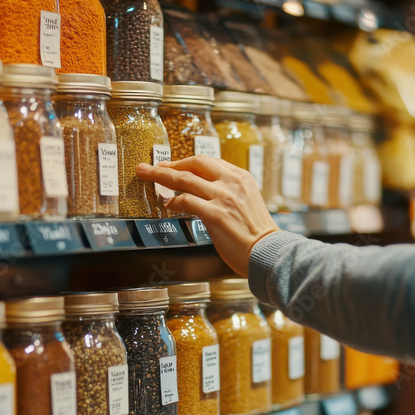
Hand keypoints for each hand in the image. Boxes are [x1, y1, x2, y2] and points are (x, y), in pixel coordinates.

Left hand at [136, 156, 278, 276]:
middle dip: (169, 163)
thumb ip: (228, 193)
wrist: (269, 252)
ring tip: (146, 175)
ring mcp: (223, 197)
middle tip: (152, 166)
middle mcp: (232, 182)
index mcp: (241, 177)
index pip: (209, 162)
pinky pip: (186, 201)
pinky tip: (168, 205)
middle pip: (194, 163)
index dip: (186, 162)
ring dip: (161, 176)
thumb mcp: (247, 202)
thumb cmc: (257, 235)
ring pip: (184, 179)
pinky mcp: (215, 214)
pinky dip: (174, 201)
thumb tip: (202, 194)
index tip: (173, 165)